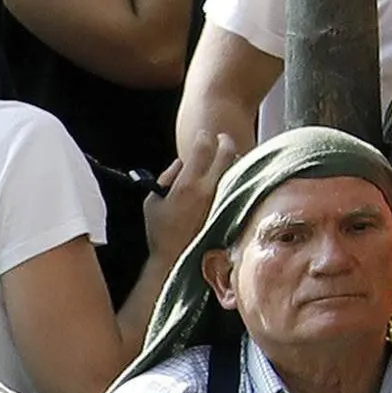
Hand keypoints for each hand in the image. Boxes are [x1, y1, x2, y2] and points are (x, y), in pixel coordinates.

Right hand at [145, 129, 235, 266]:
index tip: (203, 134)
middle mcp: (210, 189)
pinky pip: (238, 184)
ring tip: (228, 154)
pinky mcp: (231, 208)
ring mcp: (224, 198)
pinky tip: (234, 174)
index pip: (202, 149)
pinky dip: (236, 175)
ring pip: (236, 168)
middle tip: (222, 137)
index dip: (203, 137)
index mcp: (189, 185)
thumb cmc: (160, 231)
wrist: (176, 258)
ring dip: (233, 157)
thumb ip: (167, 177)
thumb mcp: (153, 202)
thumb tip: (181, 162)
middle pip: (226, 153)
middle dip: (224, 140)